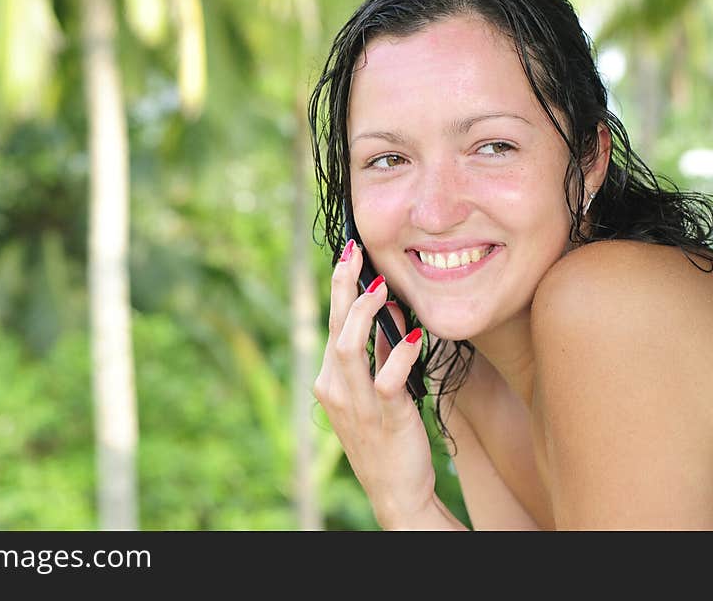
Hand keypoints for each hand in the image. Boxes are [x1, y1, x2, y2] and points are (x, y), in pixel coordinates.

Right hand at [313, 242, 435, 528]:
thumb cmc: (387, 437)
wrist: (396, 492)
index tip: (351, 255)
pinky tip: (414, 335)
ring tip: (382, 287)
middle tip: (356, 252)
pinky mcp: (383, 417)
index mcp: (331, 379)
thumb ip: (380, 353)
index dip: (340, 288)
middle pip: (335, 327)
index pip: (332, 324)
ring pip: (348, 347)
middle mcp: (335, 388)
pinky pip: (386, 378)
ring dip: (364, 314)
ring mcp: (355, 404)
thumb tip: (392, 311)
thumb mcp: (377, 390)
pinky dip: (399, 353)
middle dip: (344, 286)